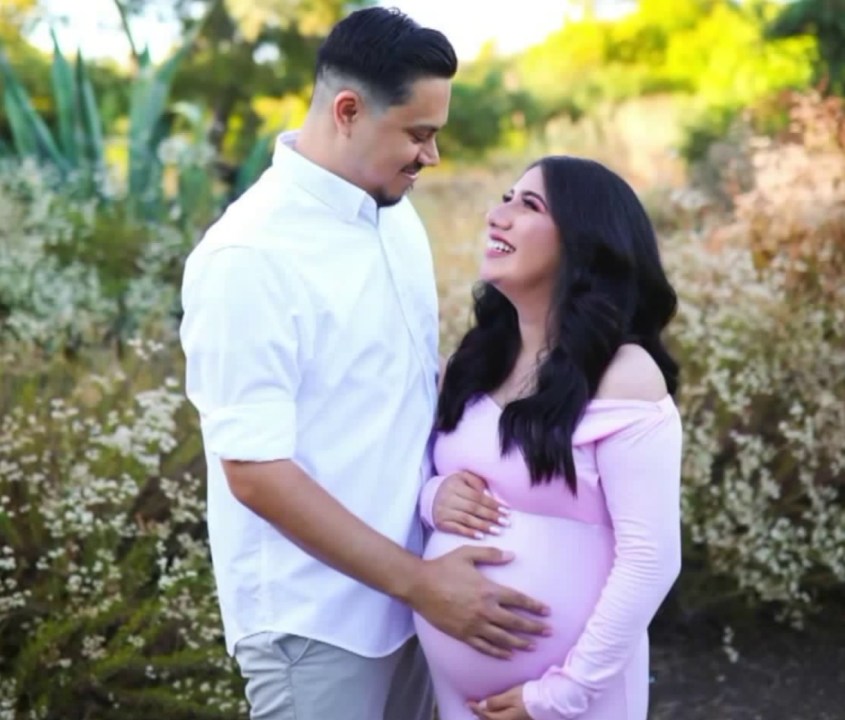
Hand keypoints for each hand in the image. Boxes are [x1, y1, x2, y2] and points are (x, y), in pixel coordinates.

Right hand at [409, 546, 550, 658]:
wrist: (419, 585)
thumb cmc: (443, 567)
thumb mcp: (467, 553)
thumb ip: (491, 554)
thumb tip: (512, 554)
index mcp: (488, 589)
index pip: (518, 600)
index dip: (534, 606)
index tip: (547, 611)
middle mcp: (484, 609)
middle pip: (515, 622)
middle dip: (534, 627)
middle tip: (549, 632)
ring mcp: (474, 624)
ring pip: (503, 638)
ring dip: (520, 643)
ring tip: (533, 646)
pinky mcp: (463, 634)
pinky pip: (484, 646)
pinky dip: (498, 652)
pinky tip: (508, 654)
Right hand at [433, 471, 510, 538]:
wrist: (432, 496)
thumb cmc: (454, 486)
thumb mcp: (464, 478)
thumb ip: (477, 483)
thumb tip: (489, 496)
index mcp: (454, 485)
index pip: (477, 496)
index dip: (492, 504)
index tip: (506, 511)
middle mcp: (447, 498)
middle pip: (473, 508)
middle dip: (491, 516)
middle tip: (505, 523)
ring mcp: (443, 511)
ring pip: (466, 519)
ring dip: (483, 526)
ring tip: (497, 531)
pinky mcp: (440, 522)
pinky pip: (456, 529)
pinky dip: (469, 533)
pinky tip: (481, 536)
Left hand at [469, 684, 529, 719]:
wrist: (546, 701)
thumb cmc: (527, 697)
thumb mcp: (509, 697)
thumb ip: (495, 702)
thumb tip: (482, 706)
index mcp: (503, 719)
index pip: (485, 715)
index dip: (475, 709)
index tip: (468, 703)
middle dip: (480, 715)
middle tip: (472, 707)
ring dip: (487, 716)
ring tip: (481, 710)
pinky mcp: (518, 719)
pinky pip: (502, 719)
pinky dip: (495, 716)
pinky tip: (494, 712)